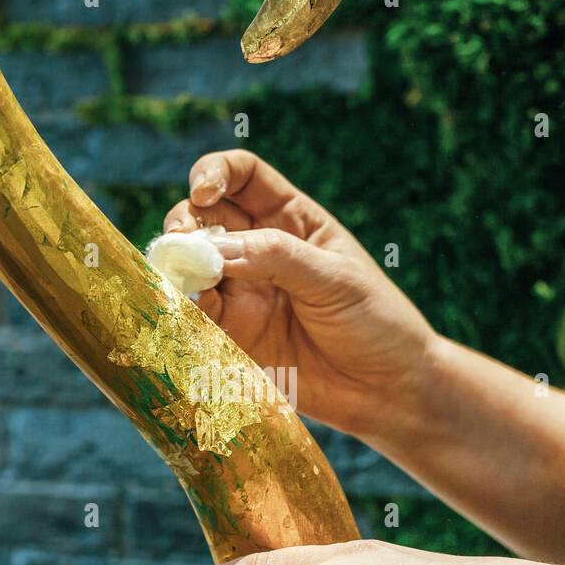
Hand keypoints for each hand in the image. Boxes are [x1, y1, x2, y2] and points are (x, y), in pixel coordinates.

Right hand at [162, 150, 437, 442]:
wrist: (386, 391)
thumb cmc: (376, 321)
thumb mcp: (334, 279)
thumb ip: (276, 257)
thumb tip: (215, 248)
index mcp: (291, 220)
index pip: (241, 176)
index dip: (214, 173)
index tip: (202, 192)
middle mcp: (259, 251)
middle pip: (203, 218)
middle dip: (185, 225)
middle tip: (184, 247)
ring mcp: (243, 294)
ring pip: (190, 268)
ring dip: (178, 270)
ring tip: (185, 285)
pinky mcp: (234, 337)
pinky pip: (196, 318)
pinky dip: (185, 313)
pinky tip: (193, 318)